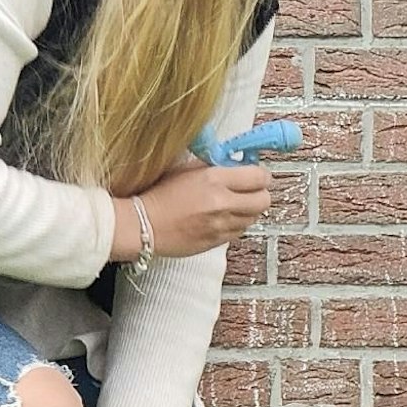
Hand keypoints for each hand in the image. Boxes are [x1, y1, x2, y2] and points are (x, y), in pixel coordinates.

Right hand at [135, 161, 271, 258]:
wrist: (142, 225)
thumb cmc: (159, 195)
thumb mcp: (186, 169)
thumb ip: (214, 166)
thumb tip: (236, 164)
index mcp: (214, 179)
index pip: (259, 177)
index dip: (261, 175)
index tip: (255, 175)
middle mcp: (222, 203)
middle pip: (264, 200)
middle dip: (260, 194)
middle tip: (249, 191)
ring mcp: (221, 225)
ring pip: (253, 218)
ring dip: (247, 210)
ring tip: (231, 205)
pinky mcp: (217, 242)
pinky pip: (239, 232)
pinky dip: (235, 224)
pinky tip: (221, 218)